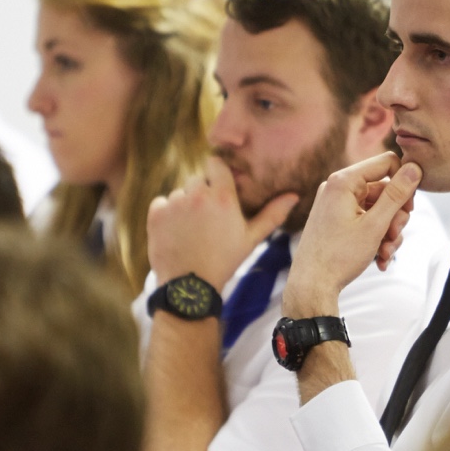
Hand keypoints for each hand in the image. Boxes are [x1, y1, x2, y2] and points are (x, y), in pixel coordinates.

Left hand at [147, 156, 298, 286]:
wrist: (190, 286)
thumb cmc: (225, 261)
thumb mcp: (251, 239)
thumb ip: (272, 214)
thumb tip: (294, 195)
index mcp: (222, 196)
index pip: (216, 163)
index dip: (217, 175)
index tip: (219, 189)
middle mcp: (196, 194)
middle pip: (197, 179)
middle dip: (202, 193)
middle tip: (208, 219)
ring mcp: (174, 203)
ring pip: (180, 193)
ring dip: (184, 205)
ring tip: (192, 230)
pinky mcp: (155, 213)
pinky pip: (162, 203)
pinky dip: (166, 214)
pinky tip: (176, 233)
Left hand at [283, 152, 418, 316]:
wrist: (311, 286)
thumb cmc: (339, 256)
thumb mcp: (375, 225)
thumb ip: (397, 195)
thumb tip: (415, 168)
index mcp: (343, 181)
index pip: (387, 162)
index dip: (404, 182)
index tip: (410, 208)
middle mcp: (338, 188)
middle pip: (384, 190)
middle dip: (395, 216)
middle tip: (394, 237)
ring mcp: (337, 205)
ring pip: (378, 209)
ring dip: (388, 232)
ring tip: (386, 254)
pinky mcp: (337, 220)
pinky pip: (366, 221)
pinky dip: (376, 237)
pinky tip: (380, 259)